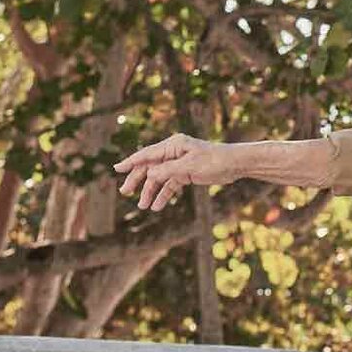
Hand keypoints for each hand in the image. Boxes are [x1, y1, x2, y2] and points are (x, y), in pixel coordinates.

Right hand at [114, 134, 240, 210]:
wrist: (235, 165)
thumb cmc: (214, 161)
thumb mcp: (189, 166)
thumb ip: (168, 170)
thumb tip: (149, 174)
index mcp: (172, 145)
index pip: (147, 154)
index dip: (131, 162)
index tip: (117, 168)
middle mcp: (173, 153)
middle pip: (150, 167)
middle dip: (137, 180)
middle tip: (125, 192)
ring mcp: (179, 163)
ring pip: (159, 178)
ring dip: (151, 191)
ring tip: (144, 206)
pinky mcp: (186, 173)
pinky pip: (171, 185)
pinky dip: (164, 194)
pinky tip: (158, 206)